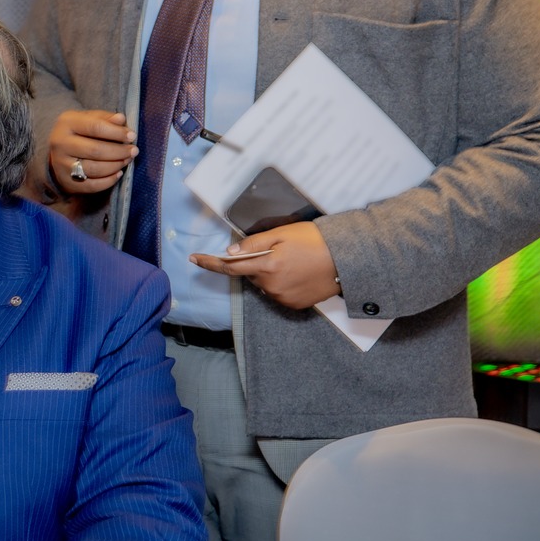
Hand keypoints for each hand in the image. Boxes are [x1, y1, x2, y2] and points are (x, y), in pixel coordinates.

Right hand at [47, 110, 135, 193]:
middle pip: (95, 150)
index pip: (95, 127)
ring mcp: (61, 164)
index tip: (132, 136)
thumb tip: (121, 119)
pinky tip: (118, 173)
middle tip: (134, 151)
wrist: (58, 152)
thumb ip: (105, 118)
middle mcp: (60, 143)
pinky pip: (92, 185)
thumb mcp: (88, 119)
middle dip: (119, 151)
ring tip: (126, 160)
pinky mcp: (66, 181)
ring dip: (115, 165)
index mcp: (66, 123)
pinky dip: (109, 181)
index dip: (116, 132)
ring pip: (94, 169)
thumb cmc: (79, 132)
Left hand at [190, 221, 338, 309]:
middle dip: (254, 263)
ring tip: (291, 261)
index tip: (193, 259)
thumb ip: (253, 244)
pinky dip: (280, 283)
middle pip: (250, 275)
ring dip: (268, 274)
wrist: (347, 260)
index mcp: (266, 266)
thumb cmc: (314, 241)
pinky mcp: (295, 305)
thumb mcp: (282, 234)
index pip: (230, 267)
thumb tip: (230, 252)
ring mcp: (284, 298)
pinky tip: (297, 273)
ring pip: (264, 285)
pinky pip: (278, 294)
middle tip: (276, 250)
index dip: (210, 263)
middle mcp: (272, 286)